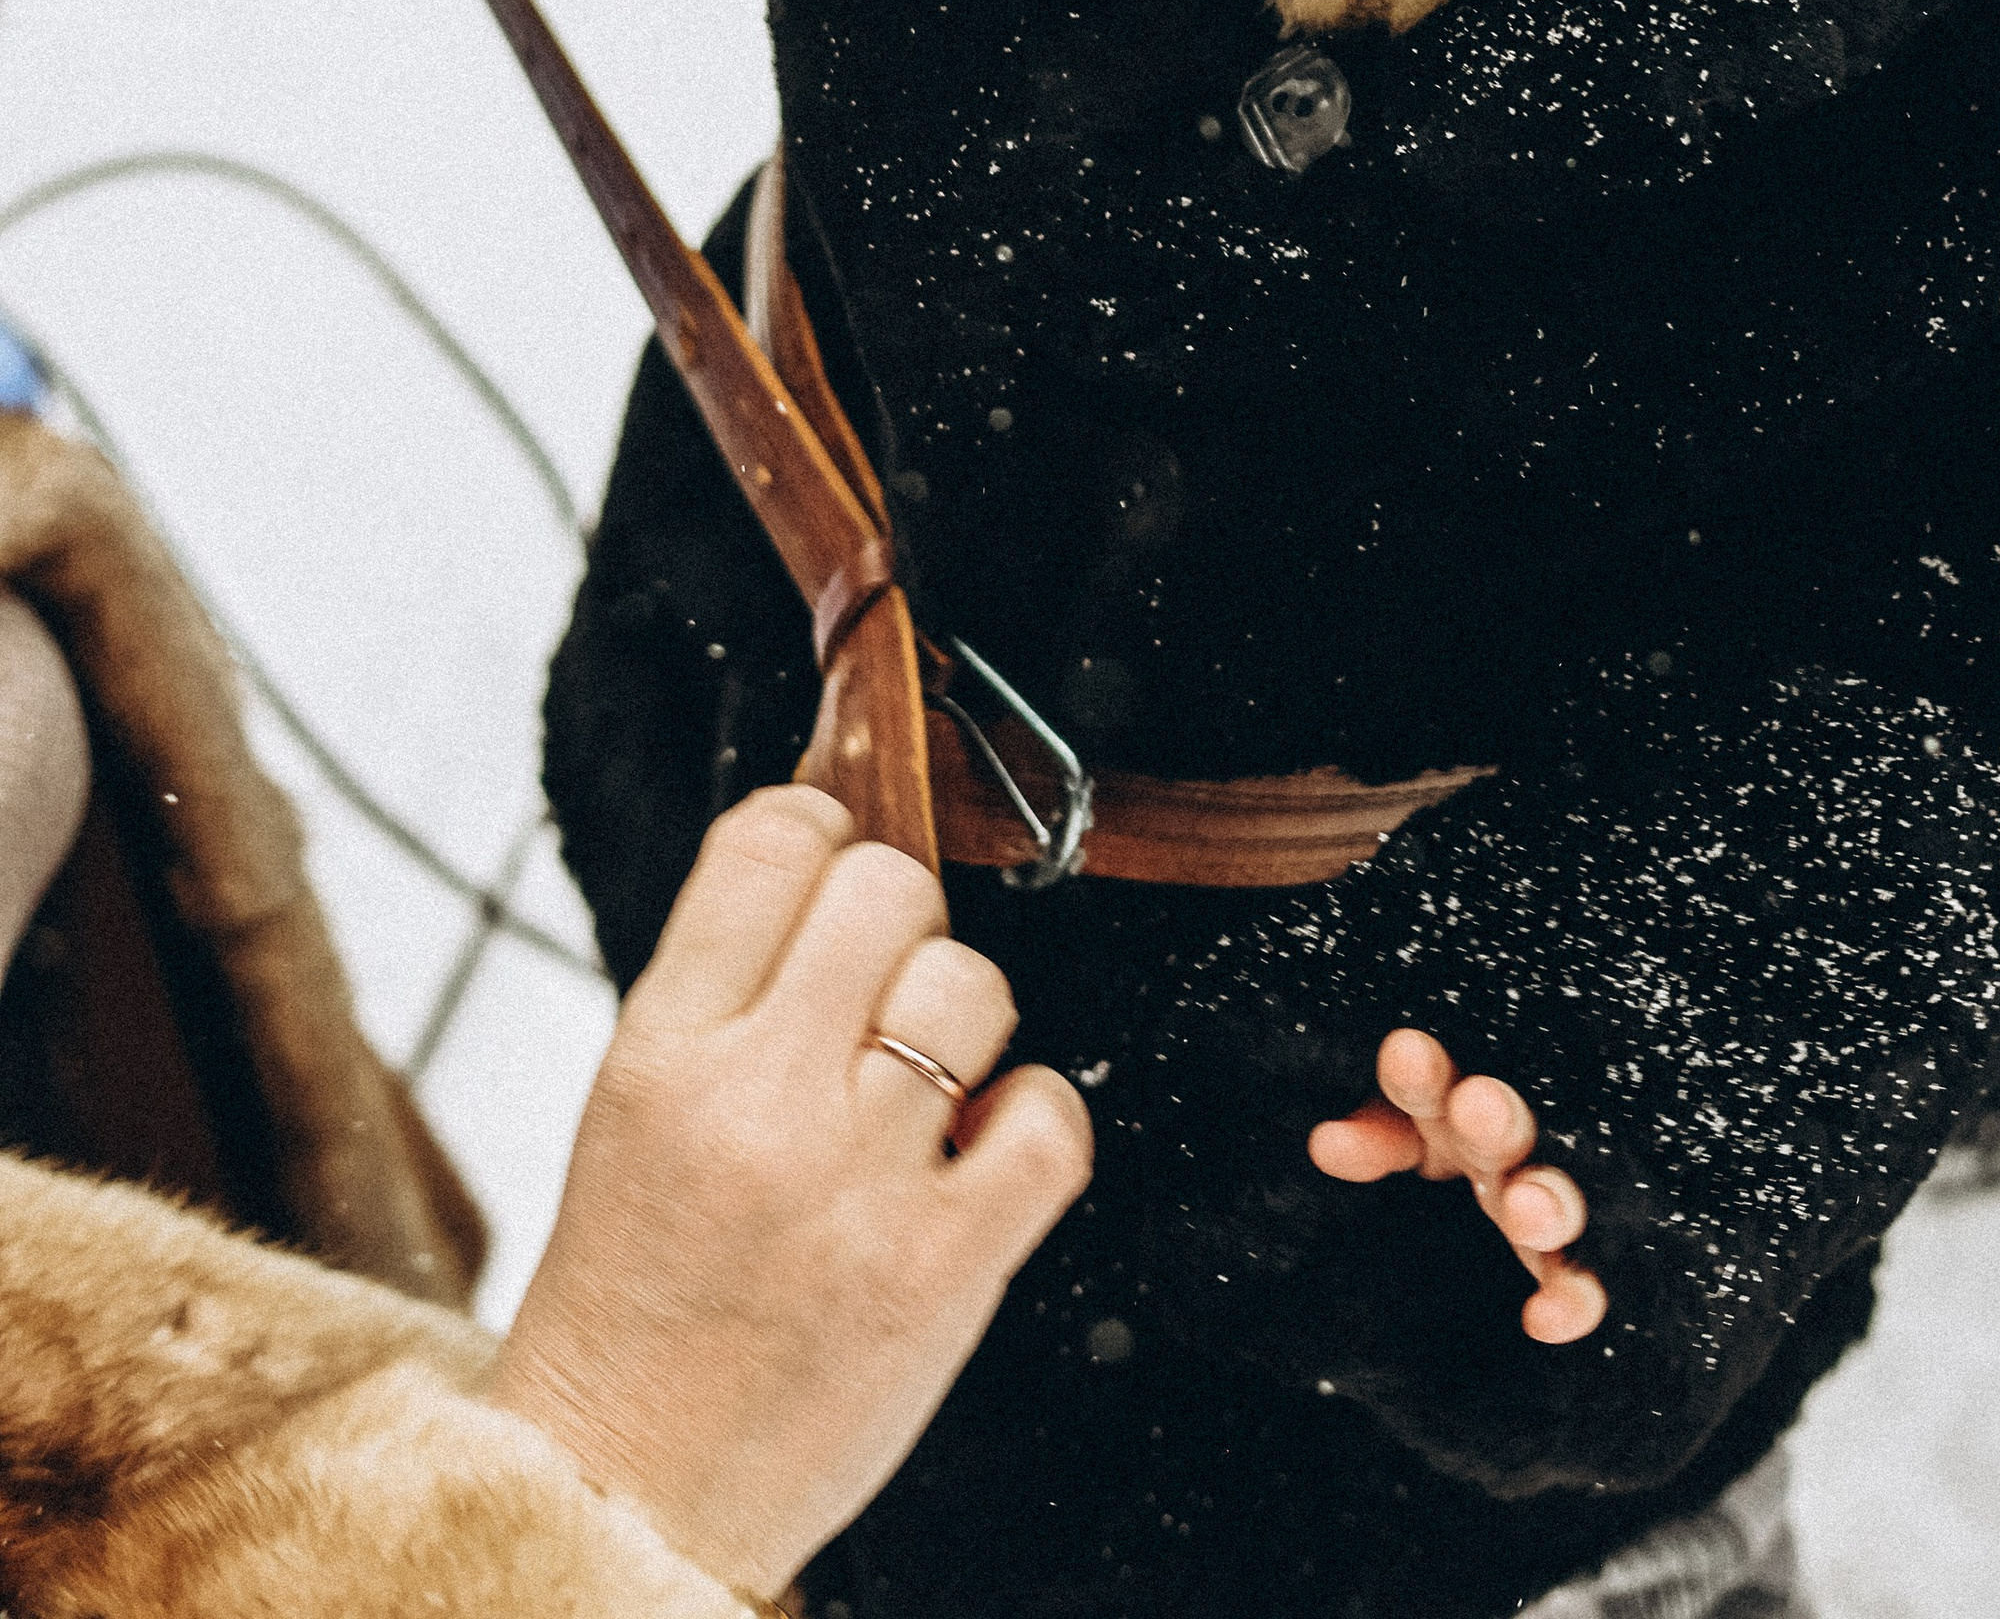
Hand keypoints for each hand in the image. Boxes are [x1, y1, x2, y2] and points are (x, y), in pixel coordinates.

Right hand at [492, 791, 1090, 1602]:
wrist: (626, 1488)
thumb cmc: (636, 1297)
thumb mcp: (631, 1108)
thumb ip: (727, 986)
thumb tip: (832, 850)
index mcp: (661, 1053)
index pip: (770, 841)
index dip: (822, 831)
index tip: (831, 866)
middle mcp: (759, 1102)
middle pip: (889, 888)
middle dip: (899, 923)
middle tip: (877, 991)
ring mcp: (856, 1184)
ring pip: (972, 985)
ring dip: (963, 1021)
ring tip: (921, 1086)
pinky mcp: (943, 1268)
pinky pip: (1052, 1118)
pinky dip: (1034, 1120)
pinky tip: (978, 1152)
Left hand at [1308, 1027, 1604, 1344]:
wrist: (1492, 1218)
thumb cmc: (1439, 1146)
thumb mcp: (1398, 1136)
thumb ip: (1371, 1139)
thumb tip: (1325, 1143)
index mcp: (1455, 1103)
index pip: (1436, 1083)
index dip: (1419, 1074)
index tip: (1404, 1055)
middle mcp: (1505, 1147)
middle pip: (1507, 1128)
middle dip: (1494, 1117)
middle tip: (1479, 1105)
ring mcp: (1539, 1202)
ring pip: (1553, 1200)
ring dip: (1546, 1202)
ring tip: (1527, 1211)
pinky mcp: (1563, 1265)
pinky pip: (1580, 1285)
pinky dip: (1571, 1301)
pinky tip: (1545, 1319)